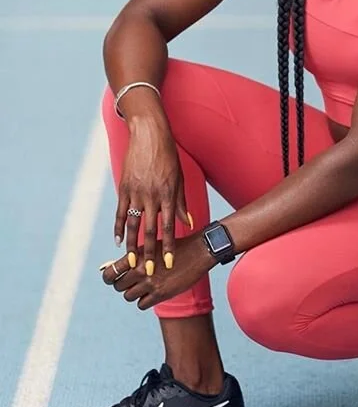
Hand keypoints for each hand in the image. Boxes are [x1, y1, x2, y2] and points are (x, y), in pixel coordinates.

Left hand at [100, 231, 213, 309]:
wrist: (197, 251)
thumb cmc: (172, 247)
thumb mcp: (150, 247)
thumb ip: (132, 258)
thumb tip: (110, 268)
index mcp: (136, 256)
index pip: (109, 273)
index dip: (108, 277)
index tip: (112, 278)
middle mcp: (140, 270)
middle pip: (118, 286)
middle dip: (123, 285)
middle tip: (131, 282)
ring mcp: (150, 283)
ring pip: (128, 296)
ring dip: (134, 293)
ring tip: (143, 287)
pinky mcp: (161, 294)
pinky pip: (141, 304)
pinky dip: (144, 301)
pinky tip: (151, 293)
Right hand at [115, 116, 191, 273]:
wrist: (149, 134)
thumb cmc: (168, 156)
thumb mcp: (179, 178)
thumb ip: (181, 203)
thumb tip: (188, 224)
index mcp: (168, 194)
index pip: (170, 226)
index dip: (170, 246)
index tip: (169, 264)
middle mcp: (152, 195)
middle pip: (150, 230)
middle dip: (149, 253)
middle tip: (149, 272)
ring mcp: (136, 192)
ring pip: (133, 225)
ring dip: (131, 246)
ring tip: (130, 264)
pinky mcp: (124, 187)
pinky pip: (120, 212)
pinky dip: (119, 228)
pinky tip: (119, 242)